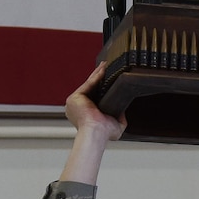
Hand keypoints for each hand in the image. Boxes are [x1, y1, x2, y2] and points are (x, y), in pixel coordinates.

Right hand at [58, 62, 124, 184]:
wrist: (97, 133)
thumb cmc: (104, 134)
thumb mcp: (117, 125)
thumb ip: (120, 117)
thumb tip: (124, 110)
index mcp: (85, 113)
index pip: (94, 96)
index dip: (102, 86)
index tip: (109, 78)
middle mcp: (78, 107)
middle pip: (91, 88)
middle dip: (99, 76)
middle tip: (107, 67)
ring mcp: (75, 102)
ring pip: (89, 84)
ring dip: (98, 73)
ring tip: (106, 64)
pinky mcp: (75, 97)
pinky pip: (88, 84)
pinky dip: (96, 76)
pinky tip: (103, 69)